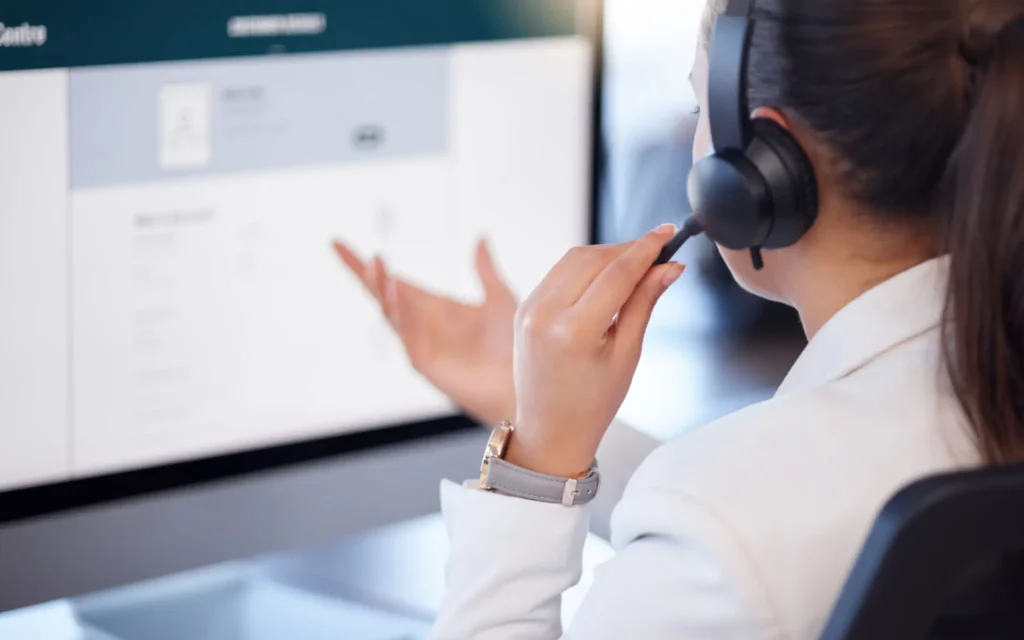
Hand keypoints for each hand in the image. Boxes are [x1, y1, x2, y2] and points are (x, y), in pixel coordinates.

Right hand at [333, 239, 517, 425]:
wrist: (524, 384)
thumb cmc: (513, 347)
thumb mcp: (500, 298)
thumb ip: (486, 270)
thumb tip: (481, 237)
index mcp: (433, 307)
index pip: (394, 281)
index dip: (368, 265)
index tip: (338, 243)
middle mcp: (420, 324)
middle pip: (381, 294)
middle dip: (362, 272)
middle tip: (340, 247)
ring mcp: (419, 343)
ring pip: (389, 311)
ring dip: (381, 286)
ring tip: (376, 262)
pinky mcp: (424, 362)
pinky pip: (405, 333)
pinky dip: (399, 311)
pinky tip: (397, 290)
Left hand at [508, 225, 684, 477]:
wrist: (550, 430)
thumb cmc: (592, 403)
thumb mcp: (627, 354)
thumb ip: (644, 303)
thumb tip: (669, 267)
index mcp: (574, 331)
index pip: (617, 273)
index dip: (646, 249)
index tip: (667, 234)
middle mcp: (545, 315)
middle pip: (593, 258)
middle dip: (627, 249)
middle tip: (658, 251)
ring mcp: (528, 310)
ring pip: (573, 259)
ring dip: (606, 254)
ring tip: (636, 264)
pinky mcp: (522, 309)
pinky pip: (557, 273)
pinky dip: (584, 267)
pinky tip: (606, 275)